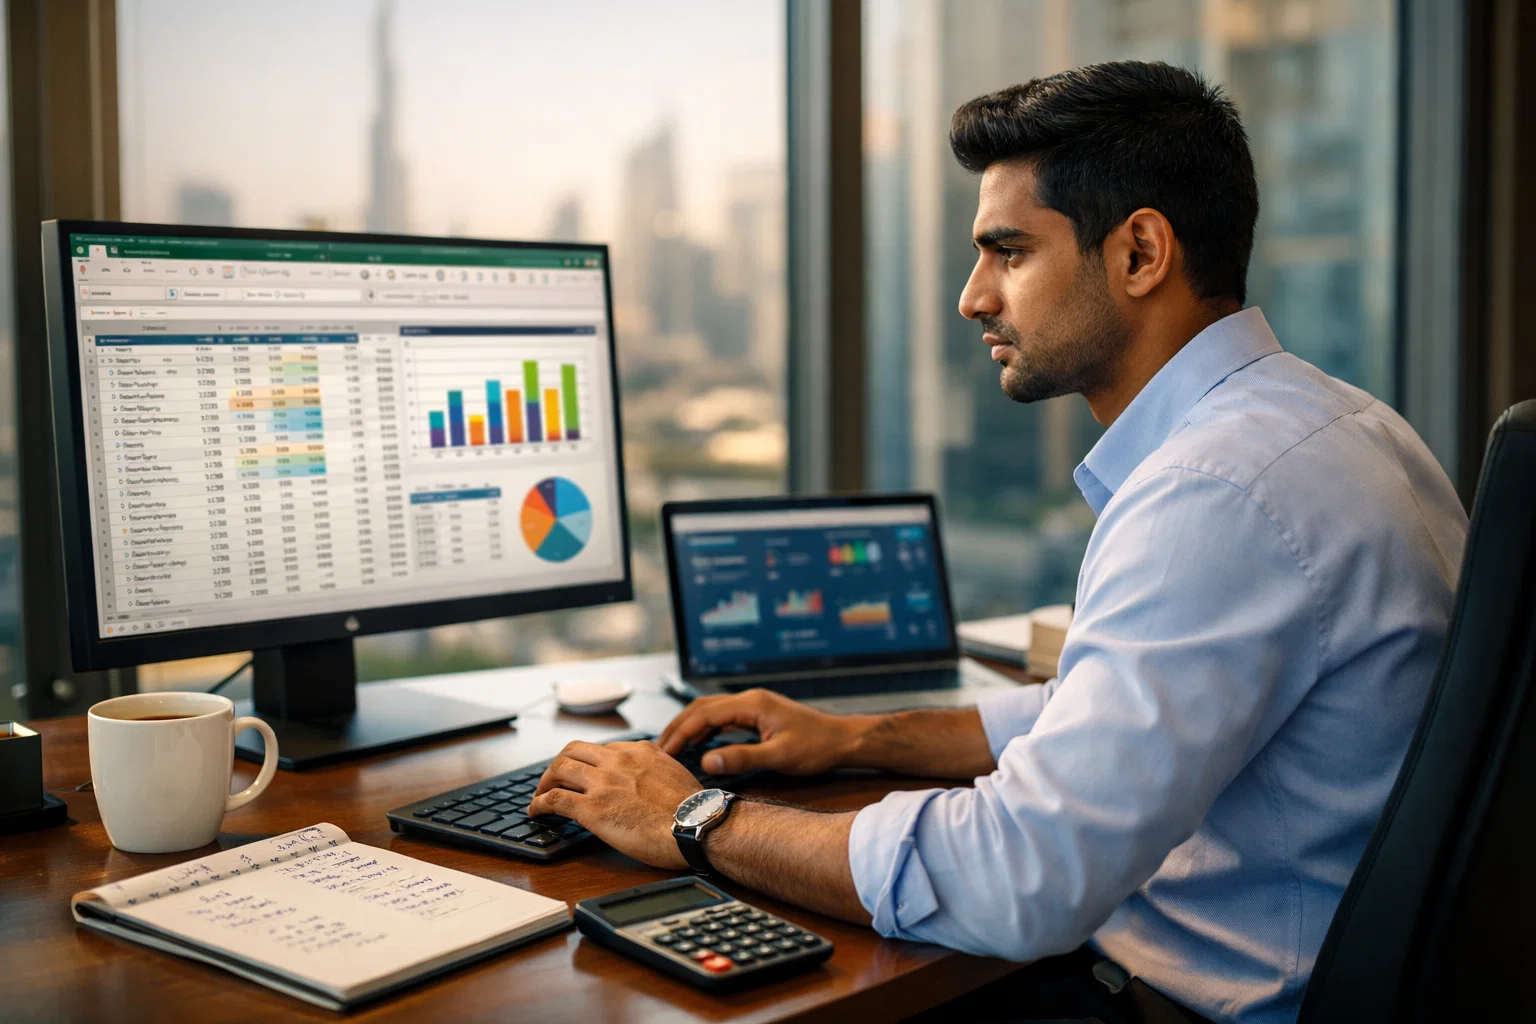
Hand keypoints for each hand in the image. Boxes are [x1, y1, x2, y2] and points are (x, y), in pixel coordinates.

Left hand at [528, 740, 699, 870]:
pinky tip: (535, 810)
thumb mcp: (675, 773)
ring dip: (545, 781)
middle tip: (554, 778)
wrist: (695, 825)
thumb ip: (655, 768)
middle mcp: (617, 761)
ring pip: (559, 768)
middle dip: (559, 764)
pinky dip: (539, 803)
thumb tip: (649, 778)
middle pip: (574, 751)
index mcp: (639, 751)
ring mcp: (603, 783)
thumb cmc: (693, 809)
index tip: (583, 773)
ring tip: (540, 794)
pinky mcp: (592, 808)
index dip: (587, 762)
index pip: (602, 749)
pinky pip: (554, 799)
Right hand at [658, 689, 860, 776]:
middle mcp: (749, 700)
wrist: (842, 740)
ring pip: (711, 711)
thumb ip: (742, 758)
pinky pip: (723, 718)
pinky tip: (699, 744)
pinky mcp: (758, 714)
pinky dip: (705, 729)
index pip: (703, 714)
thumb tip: (706, 761)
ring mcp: (753, 705)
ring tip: (672, 748)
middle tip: (659, 749)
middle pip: (702, 707)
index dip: (680, 732)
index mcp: (751, 704)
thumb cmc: (816, 748)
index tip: (663, 751)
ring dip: (690, 727)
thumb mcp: (779, 757)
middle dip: (678, 727)